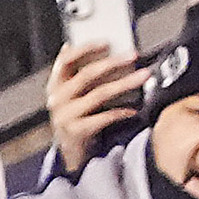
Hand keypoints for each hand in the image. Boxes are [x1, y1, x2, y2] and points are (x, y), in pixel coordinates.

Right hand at [41, 42, 146, 176]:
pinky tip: (133, 109)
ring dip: (124, 83)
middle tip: (133, 56)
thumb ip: (72, 75)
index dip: (85, 49)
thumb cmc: (74, 121)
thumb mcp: (70, 96)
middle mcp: (58, 99)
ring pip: (99, 94)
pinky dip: (121, 112)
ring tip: (142, 77)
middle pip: (87, 75)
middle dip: (113, 62)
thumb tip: (71, 47)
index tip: (106, 43)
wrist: (70, 155)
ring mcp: (66, 116)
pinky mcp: (77, 132)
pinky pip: (103, 117)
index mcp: (55, 86)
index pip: (66, 60)